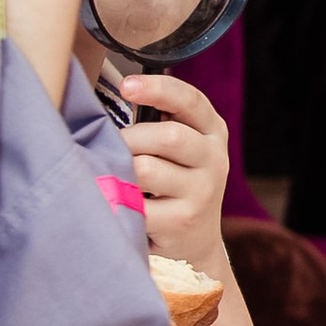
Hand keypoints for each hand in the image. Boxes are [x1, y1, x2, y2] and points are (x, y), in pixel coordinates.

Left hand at [121, 71, 227, 269]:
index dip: (158, 88)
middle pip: (168, 136)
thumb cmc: (174, 181)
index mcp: (212, 131)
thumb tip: (111, 97)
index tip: (126, 85)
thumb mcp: (180, 148)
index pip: (190, 101)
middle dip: (130, 139)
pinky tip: (119, 202)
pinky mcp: (182, 221)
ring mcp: (202, 192)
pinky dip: (119, 200)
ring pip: (146, 169)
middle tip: (112, 149)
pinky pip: (136, 203)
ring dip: (122, 171)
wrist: (193, 239)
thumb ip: (159, 122)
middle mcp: (214, 159)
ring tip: (117, 178)